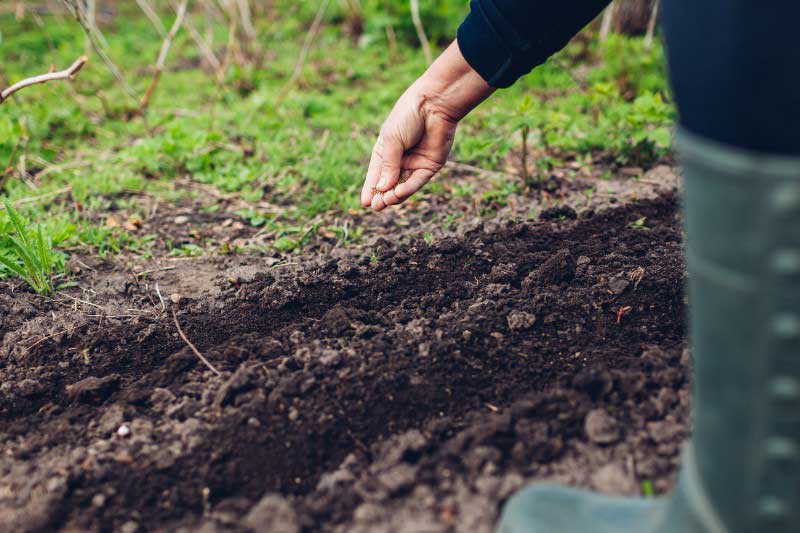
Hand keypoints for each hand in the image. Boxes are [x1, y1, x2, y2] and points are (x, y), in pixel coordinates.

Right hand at [361, 88, 458, 210]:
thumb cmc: (408, 116)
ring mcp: (416, 163)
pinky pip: (417, 181)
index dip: (370, 188)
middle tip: (375, 206)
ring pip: (403, 186)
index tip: (365, 203)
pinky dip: (407, 189)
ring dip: (394, 195)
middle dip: (381, 196)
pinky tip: (397, 194)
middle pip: (389, 184)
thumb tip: (383, 189)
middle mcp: (400, 159)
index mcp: (386, 150)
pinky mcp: (430, 166)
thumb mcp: (392, 140)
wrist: (434, 103)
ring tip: (385, 202)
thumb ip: (389, 165)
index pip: (376, 174)